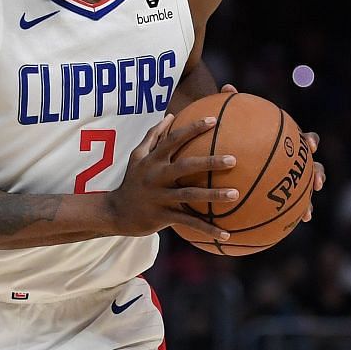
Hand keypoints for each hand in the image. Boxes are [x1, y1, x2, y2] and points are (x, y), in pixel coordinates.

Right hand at [103, 113, 237, 241]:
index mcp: (152, 160)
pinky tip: (225, 234)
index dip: (192, 129)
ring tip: (235, 194)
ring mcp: (159, 197)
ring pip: (189, 195)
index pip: (173, 140)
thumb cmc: (132, 181)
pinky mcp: (162, 216)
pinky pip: (188, 222)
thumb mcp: (137, 157)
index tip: (213, 120)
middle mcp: (155, 177)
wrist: (115, 212)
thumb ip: (153, 136)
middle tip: (233, 160)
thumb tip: (170, 115)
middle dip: (209, 162)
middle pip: (185, 167)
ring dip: (213, 195)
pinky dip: (206, 228)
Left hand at [222, 85, 322, 221]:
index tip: (310, 146)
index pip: (304, 139)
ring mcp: (286, 179)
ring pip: (301, 191)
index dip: (310, 142)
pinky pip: (280, 209)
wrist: (232, 153)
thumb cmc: (233, 135)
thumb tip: (226, 87)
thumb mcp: (230, 122)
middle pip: (311, 166)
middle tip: (315, 182)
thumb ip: (231, 106)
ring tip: (306, 214)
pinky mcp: (275, 196)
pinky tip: (275, 231)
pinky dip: (280, 218)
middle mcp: (291, 161)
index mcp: (287, 143)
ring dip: (306, 203)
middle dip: (316, 174)